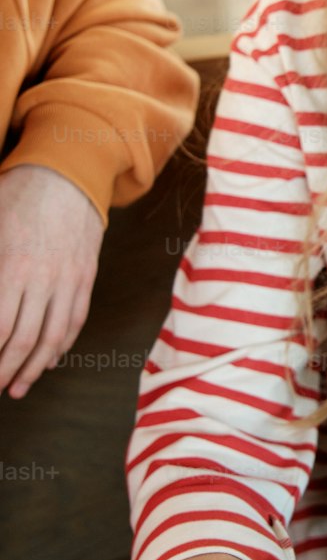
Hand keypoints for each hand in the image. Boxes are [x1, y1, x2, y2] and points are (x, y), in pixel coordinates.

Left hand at [0, 166, 103, 398]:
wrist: (68, 173)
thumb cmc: (18, 195)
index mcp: (12, 267)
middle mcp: (43, 279)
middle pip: (24, 341)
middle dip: (6, 372)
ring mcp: (68, 280)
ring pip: (53, 338)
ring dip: (34, 368)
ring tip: (19, 386)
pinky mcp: (85, 276)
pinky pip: (75, 319)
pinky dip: (62, 344)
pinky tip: (50, 358)